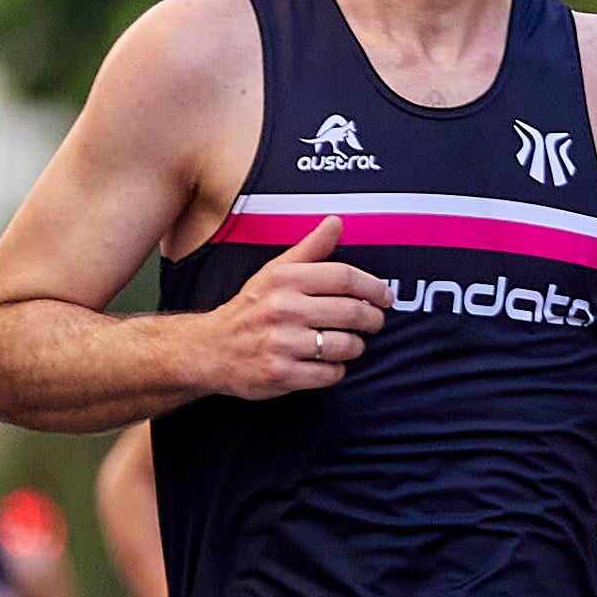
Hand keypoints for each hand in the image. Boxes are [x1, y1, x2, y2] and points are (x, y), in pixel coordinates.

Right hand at [206, 217, 388, 397]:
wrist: (210, 349)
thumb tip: (336, 222)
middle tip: (374, 322)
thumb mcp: (274, 273)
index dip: (374, 287)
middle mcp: (281, 309)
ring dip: (356, 346)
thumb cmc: (252, 308)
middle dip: (373, 320)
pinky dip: (336, 370)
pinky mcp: (281, 374)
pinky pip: (330, 374)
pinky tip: (327, 363)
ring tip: (348, 343)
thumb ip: (309, 249)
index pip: (344, 276)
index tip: (386, 297)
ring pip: (346, 345)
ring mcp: (281, 343)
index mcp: (283, 280)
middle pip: (352, 312)